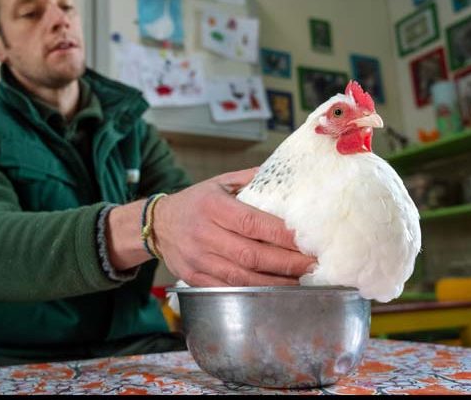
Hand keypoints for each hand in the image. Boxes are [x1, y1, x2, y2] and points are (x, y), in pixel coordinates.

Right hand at [153, 167, 317, 286]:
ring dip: (275, 282)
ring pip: (242, 277)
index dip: (281, 235)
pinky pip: (228, 289)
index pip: (251, 223)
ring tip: (301, 280)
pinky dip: (254, 292)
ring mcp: (198, 259)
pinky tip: (275, 290)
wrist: (158, 224)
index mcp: (212, 206)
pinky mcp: (195, 279)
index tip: (306, 241)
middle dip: (286, 262)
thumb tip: (289, 178)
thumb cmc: (195, 202)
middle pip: (251, 255)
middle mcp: (204, 234)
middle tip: (312, 265)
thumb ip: (252, 180)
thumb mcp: (220, 182)